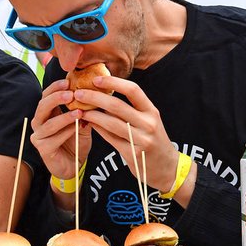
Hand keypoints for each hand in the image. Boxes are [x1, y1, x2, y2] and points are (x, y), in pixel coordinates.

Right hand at [30, 79, 92, 180]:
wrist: (75, 164)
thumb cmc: (76, 141)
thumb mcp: (82, 122)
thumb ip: (83, 110)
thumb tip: (92, 92)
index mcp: (47, 113)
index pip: (46, 95)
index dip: (55, 87)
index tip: (68, 81)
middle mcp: (39, 123)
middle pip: (42, 106)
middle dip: (56, 98)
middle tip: (71, 93)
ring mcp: (39, 136)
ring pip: (48, 123)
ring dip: (64, 116)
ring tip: (78, 112)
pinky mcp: (43, 149)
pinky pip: (53, 139)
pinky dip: (65, 132)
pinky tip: (76, 128)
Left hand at [72, 75, 178, 192]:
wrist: (167, 167)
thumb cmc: (153, 139)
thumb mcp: (148, 120)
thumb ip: (131, 108)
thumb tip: (104, 93)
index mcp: (151, 111)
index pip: (133, 90)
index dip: (113, 82)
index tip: (96, 78)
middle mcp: (148, 123)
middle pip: (117, 106)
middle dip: (95, 97)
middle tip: (79, 93)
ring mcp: (141, 139)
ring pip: (111, 123)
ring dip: (92, 114)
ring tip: (79, 109)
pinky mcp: (132, 154)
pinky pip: (110, 138)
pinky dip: (98, 129)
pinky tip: (89, 123)